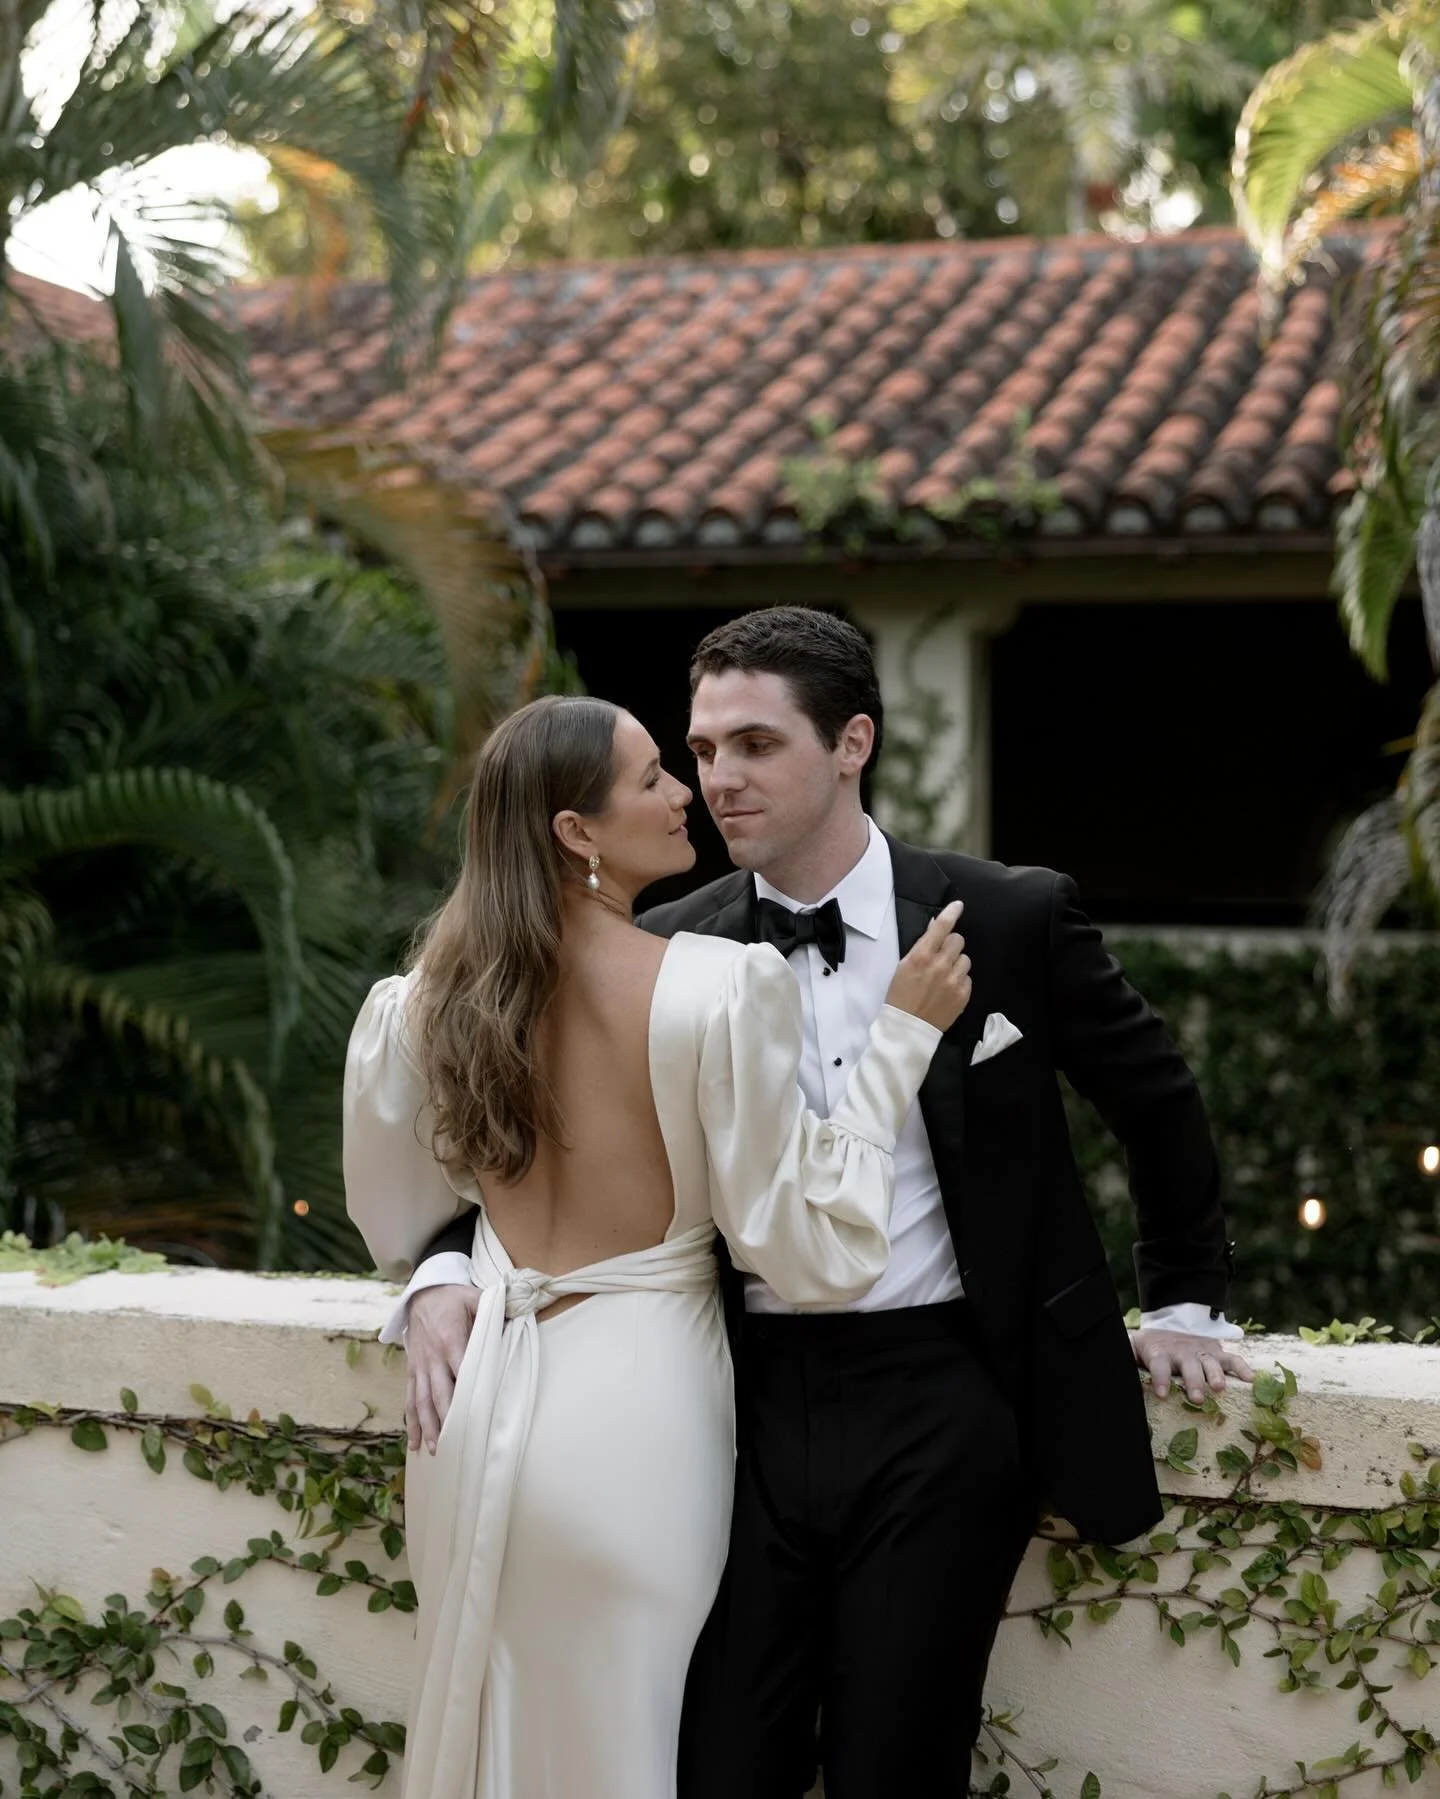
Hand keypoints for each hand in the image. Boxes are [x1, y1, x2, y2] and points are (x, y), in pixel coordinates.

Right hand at [405, 1282, 479, 1453]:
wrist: (422, 1293)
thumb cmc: (452, 1297)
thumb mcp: (474, 1297)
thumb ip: (494, 1310)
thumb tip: (518, 1318)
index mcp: (451, 1340)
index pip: (462, 1370)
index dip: (468, 1391)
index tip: (476, 1414)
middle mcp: (433, 1357)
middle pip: (439, 1392)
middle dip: (446, 1418)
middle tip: (453, 1443)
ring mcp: (420, 1366)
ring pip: (421, 1401)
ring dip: (426, 1426)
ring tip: (433, 1449)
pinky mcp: (413, 1371)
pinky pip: (409, 1399)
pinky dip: (411, 1421)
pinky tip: (414, 1442)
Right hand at [886, 900, 971, 1032]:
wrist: (908, 1027)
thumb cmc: (900, 995)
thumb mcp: (904, 966)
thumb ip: (922, 946)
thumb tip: (935, 927)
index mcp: (922, 956)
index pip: (942, 927)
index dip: (951, 913)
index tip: (958, 906)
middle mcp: (940, 965)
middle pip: (958, 940)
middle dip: (951, 945)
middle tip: (942, 955)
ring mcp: (954, 981)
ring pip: (965, 959)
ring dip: (956, 963)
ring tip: (944, 975)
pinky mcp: (963, 995)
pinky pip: (968, 978)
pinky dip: (959, 980)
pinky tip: (947, 989)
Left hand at [1132, 1329, 1252, 1403]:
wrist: (1173, 1322)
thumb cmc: (1151, 1346)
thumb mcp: (1134, 1346)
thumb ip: (1124, 1354)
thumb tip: (1106, 1363)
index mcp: (1160, 1353)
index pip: (1158, 1366)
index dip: (1158, 1379)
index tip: (1159, 1393)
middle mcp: (1183, 1354)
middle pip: (1189, 1367)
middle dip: (1192, 1382)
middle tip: (1195, 1397)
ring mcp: (1202, 1353)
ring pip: (1211, 1363)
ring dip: (1216, 1375)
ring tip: (1220, 1388)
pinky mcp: (1217, 1353)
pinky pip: (1232, 1359)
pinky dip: (1243, 1368)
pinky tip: (1252, 1379)